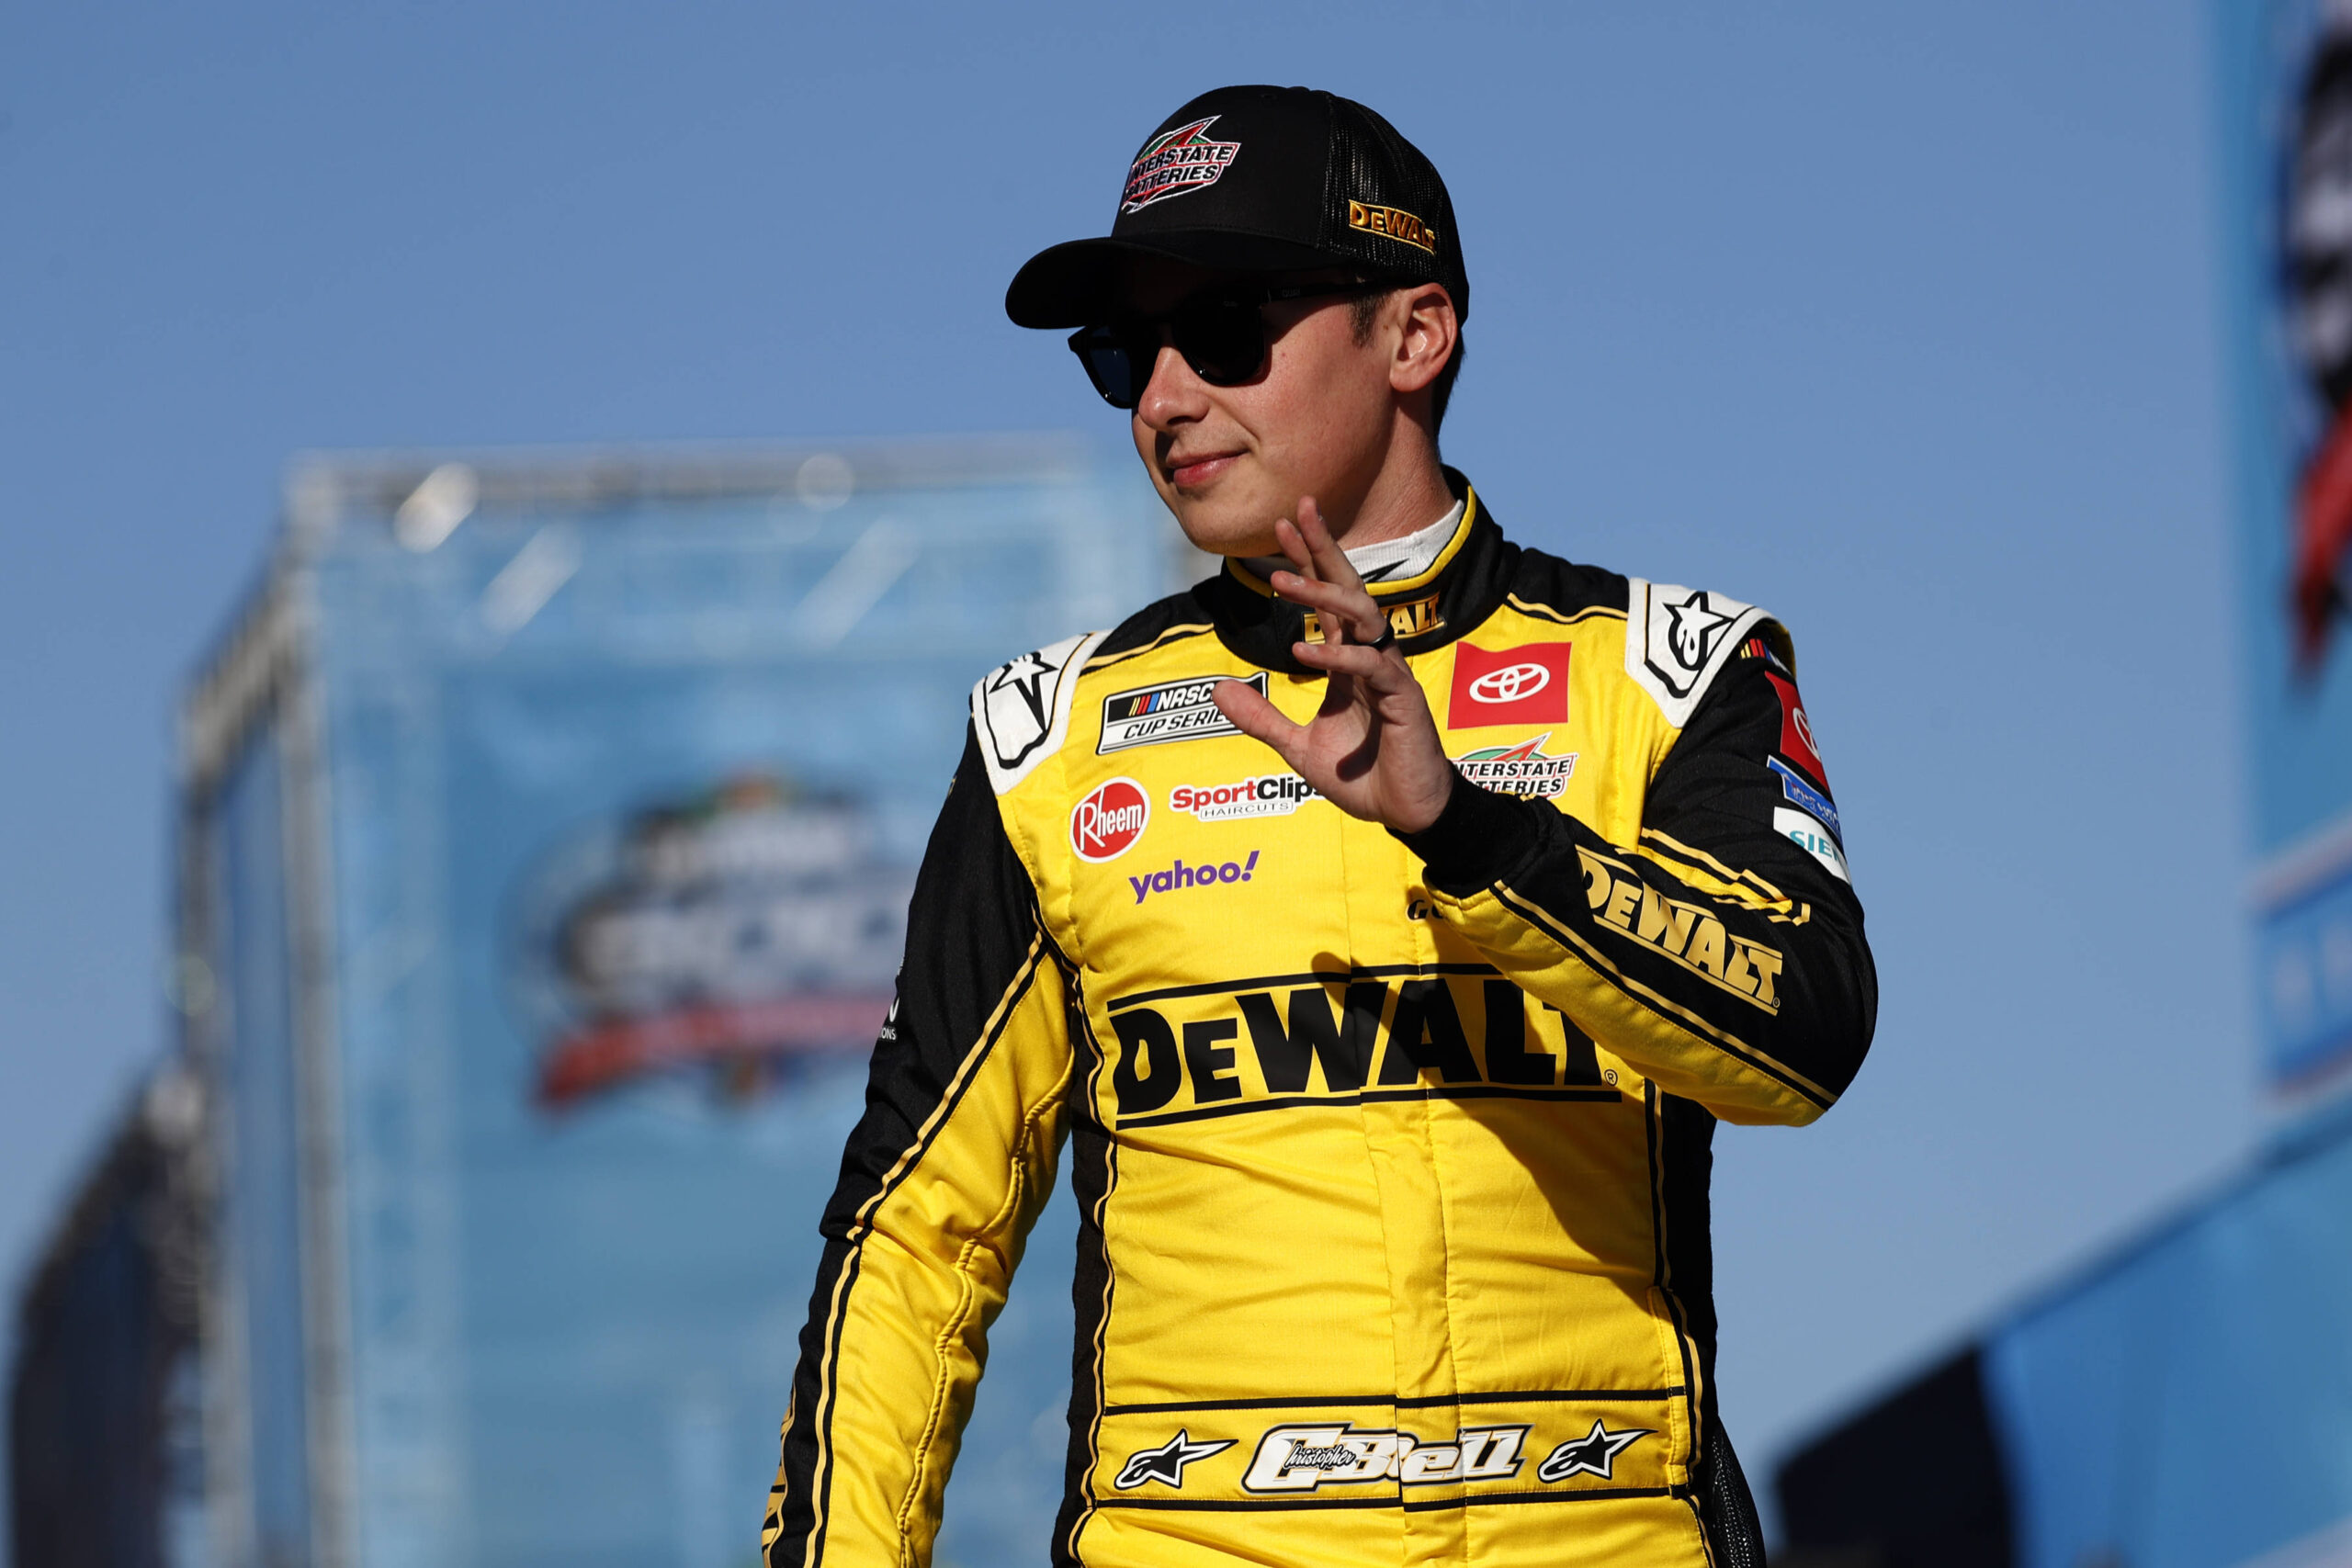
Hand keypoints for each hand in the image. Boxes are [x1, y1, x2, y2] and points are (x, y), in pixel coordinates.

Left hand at [1211, 496, 1456, 832]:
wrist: (1404, 813)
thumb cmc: (1361, 778)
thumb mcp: (1296, 747)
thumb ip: (1261, 718)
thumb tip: (1217, 691)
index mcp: (1348, 662)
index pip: (1328, 600)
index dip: (1308, 562)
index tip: (1281, 527)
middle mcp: (1371, 658)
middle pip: (1349, 589)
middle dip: (1323, 549)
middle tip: (1298, 511)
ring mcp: (1389, 674)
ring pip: (1362, 616)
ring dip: (1322, 594)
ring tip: (1282, 580)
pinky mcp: (1404, 700)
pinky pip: (1370, 667)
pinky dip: (1336, 656)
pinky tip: (1302, 649)